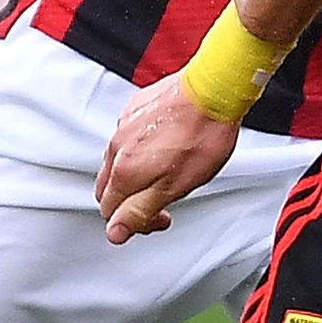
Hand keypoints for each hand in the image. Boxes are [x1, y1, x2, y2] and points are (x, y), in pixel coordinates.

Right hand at [97, 75, 241, 243]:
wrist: (212, 91)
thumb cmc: (201, 136)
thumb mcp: (173, 187)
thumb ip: (140, 211)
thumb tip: (115, 231)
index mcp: (124, 171)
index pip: (109, 211)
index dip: (133, 222)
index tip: (159, 217)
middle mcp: (117, 147)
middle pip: (108, 188)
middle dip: (130, 201)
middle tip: (162, 201)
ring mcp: (124, 125)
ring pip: (117, 162)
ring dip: (135, 175)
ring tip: (166, 173)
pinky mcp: (135, 109)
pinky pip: (128, 137)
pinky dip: (140, 149)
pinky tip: (164, 147)